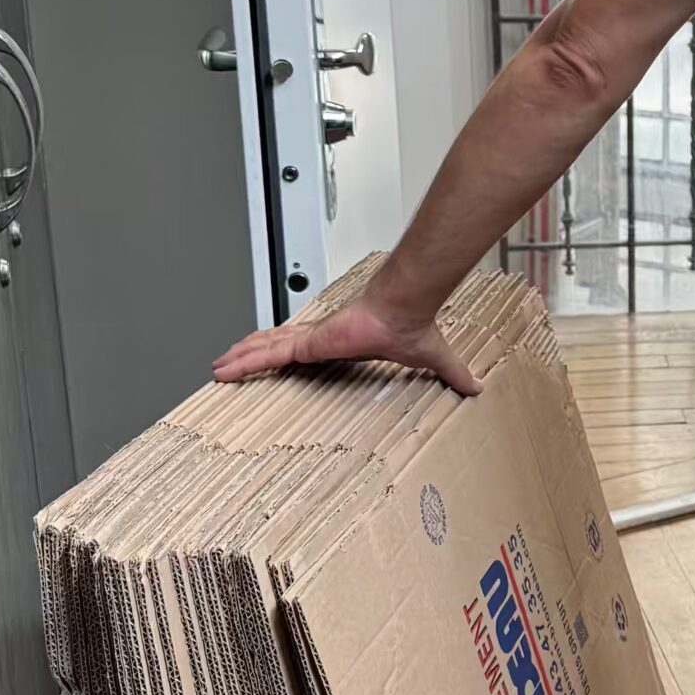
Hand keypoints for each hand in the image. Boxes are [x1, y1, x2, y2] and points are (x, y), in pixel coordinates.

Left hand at [212, 290, 478, 394]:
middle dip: (252, 354)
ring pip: (266, 350)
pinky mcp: (306, 342)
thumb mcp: (430, 359)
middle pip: (276, 346)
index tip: (274, 360)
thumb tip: (478, 388)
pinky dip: (245, 361)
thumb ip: (450, 374)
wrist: (404, 306)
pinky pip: (270, 354)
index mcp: (340, 342)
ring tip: (217, 369)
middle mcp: (318, 338)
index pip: (305, 348)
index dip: (287, 353)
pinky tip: (225, 369)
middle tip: (227, 365)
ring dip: (240, 359)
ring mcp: (309, 338)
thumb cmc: (410, 324)